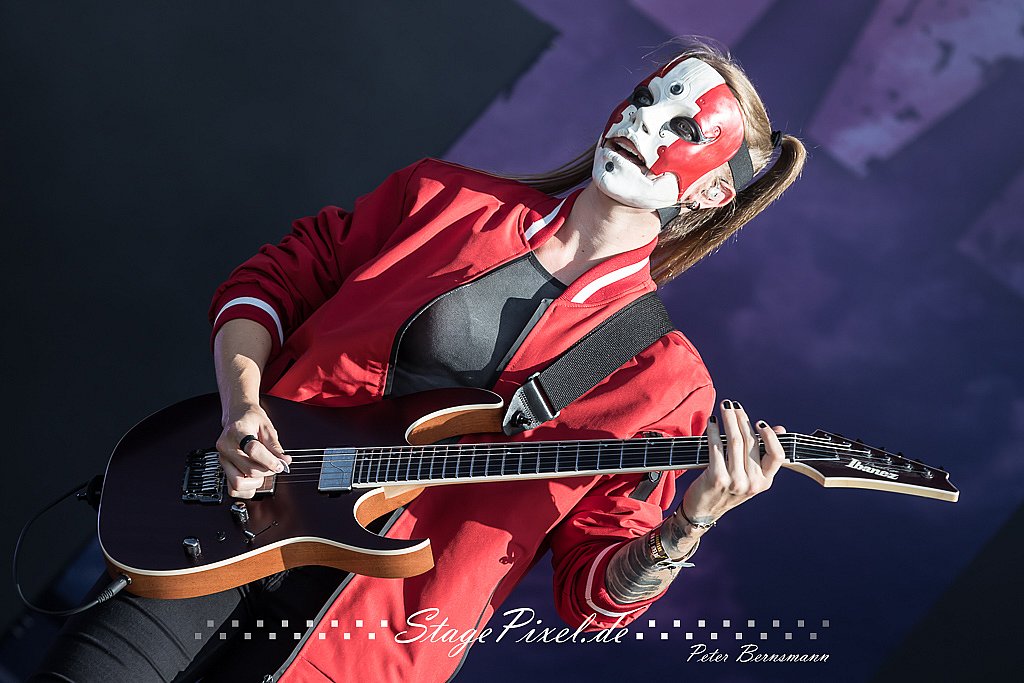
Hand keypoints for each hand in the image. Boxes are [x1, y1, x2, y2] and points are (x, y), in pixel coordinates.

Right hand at [216, 403, 290, 498]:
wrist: (237, 416)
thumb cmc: (250, 419)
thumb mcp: (267, 427)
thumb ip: (275, 446)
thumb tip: (284, 461)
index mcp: (237, 432)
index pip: (253, 450)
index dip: (269, 460)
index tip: (280, 465)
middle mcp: (226, 447)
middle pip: (248, 469)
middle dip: (267, 471)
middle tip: (274, 466)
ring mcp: (223, 459)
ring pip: (238, 482)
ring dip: (256, 482)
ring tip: (262, 472)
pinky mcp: (223, 469)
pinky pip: (232, 489)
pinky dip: (246, 489)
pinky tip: (254, 480)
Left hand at [678, 399, 785, 526]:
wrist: (703, 511)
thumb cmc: (726, 489)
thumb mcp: (748, 475)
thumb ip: (762, 454)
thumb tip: (779, 428)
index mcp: (765, 482)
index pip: (778, 455)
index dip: (770, 436)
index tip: (759, 422)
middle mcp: (753, 483)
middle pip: (751, 442)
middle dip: (741, 419)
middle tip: (733, 405)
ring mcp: (736, 482)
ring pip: (734, 441)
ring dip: (728, 419)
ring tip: (724, 407)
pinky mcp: (717, 478)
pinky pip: (716, 447)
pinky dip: (714, 431)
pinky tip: (712, 421)